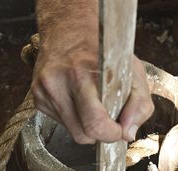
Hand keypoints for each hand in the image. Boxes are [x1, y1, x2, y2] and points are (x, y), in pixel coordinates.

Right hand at [32, 41, 153, 144]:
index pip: (94, 123)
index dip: (110, 134)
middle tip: (110, 121)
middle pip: (82, 135)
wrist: (68, 28)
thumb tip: (128, 134)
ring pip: (73, 132)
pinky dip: (76, 120)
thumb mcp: (133, 71)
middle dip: (100, 134)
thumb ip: (139, 105)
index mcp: (81, 74)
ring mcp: (44, 92)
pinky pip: (63, 124)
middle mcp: (57, 84)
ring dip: (88, 127)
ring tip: (95, 106)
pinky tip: (79, 102)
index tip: (119, 130)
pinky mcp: (38, 99)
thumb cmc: (103, 50)